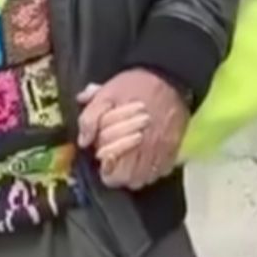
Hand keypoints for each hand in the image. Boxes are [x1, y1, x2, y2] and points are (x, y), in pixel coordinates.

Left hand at [78, 71, 189, 190]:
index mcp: (127, 134)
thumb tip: (83, 141)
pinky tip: (145, 160)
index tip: (103, 156)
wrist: (169, 77)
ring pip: (144, 179)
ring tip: (128, 162)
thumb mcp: (106, 93)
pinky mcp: (173, 150)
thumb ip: (90, 117)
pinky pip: (161, 172)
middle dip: (117, 173)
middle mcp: (147, 147)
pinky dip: (151, 171)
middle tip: (114, 160)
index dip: (104, 166)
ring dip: (133, 174)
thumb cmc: (135, 85)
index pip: (112, 170)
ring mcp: (162, 151)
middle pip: (128, 179)